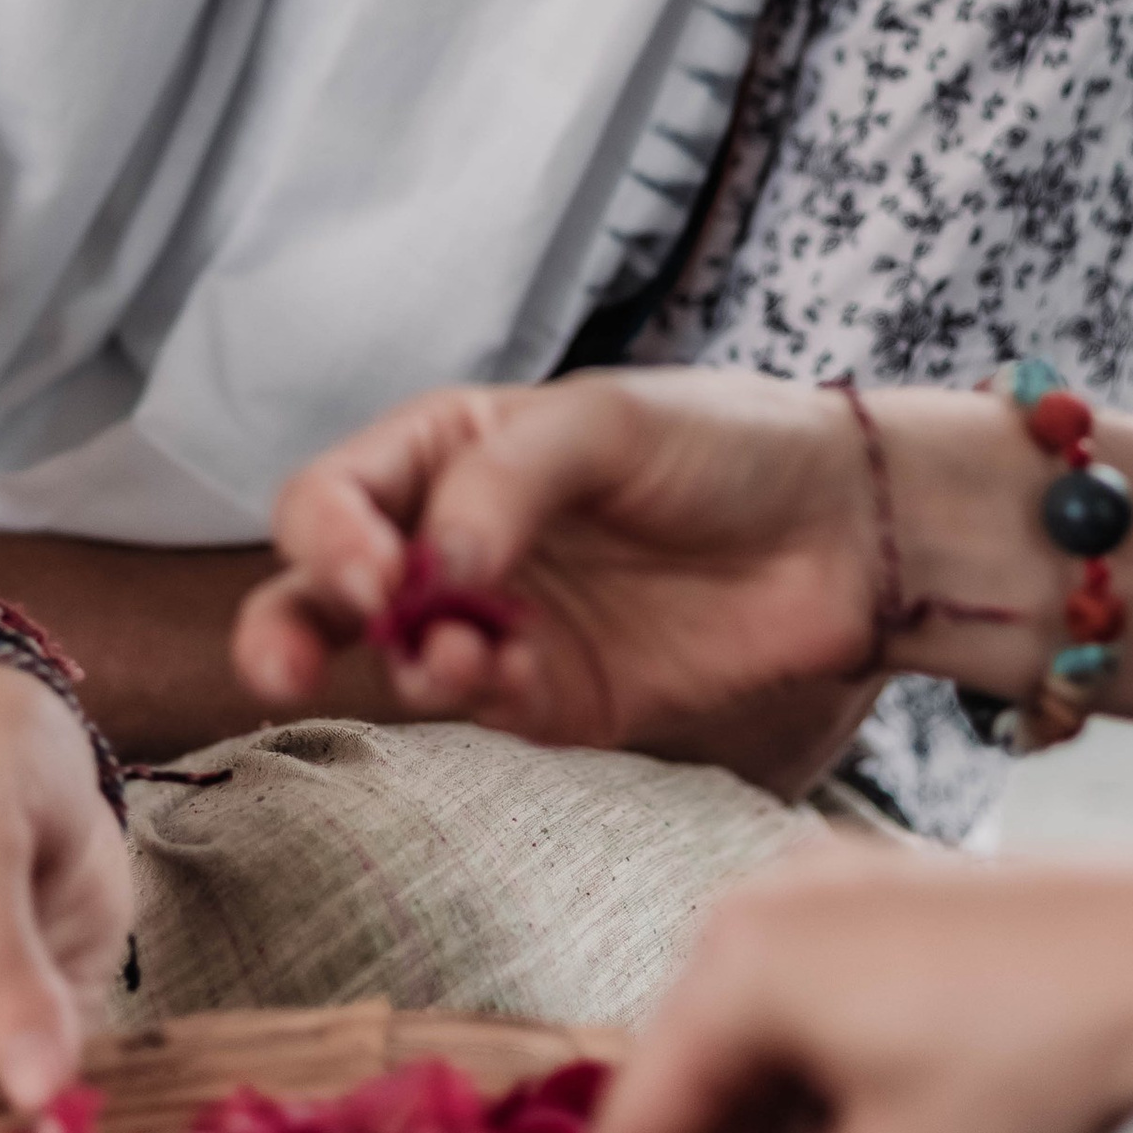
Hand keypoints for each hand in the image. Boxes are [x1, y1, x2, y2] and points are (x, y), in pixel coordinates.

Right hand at [236, 374, 887, 755]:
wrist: (846, 532)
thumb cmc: (726, 443)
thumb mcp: (607, 423)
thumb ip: (507, 482)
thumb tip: (432, 568)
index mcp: (451, 452)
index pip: (335, 495)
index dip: (328, 534)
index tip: (371, 567)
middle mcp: (456, 539)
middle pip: (323, 589)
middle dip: (285, 626)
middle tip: (286, 662)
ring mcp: (500, 624)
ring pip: (391, 662)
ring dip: (399, 664)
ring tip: (452, 656)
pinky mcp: (556, 699)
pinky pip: (485, 709)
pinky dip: (479, 697)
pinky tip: (510, 672)